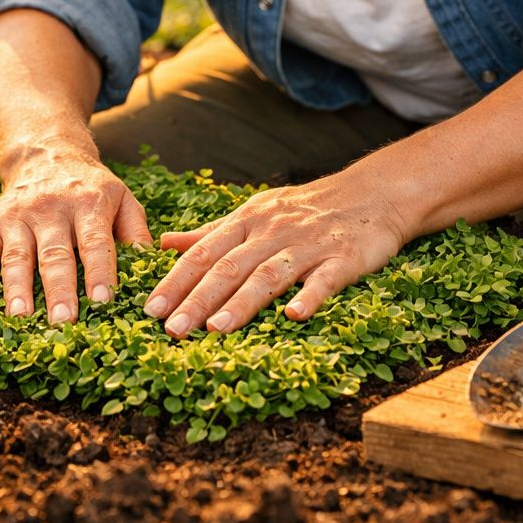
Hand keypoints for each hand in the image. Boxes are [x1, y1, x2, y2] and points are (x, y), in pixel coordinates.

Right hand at [0, 154, 152, 322]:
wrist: (47, 154)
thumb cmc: (91, 188)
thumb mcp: (122, 198)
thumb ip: (136, 231)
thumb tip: (148, 267)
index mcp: (88, 203)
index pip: (95, 242)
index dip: (99, 272)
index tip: (103, 301)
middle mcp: (51, 208)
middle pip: (55, 253)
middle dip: (58, 290)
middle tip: (63, 322)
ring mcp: (18, 214)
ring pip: (17, 254)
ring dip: (17, 287)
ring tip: (20, 317)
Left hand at [144, 175, 409, 337]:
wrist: (371, 193)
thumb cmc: (305, 208)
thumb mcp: (254, 211)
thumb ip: (210, 232)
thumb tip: (163, 244)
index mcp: (247, 221)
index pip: (204, 252)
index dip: (176, 280)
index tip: (150, 309)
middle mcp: (272, 231)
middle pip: (229, 266)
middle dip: (198, 299)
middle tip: (171, 329)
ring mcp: (308, 245)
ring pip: (269, 274)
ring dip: (242, 302)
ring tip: (216, 329)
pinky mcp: (344, 257)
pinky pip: (325, 279)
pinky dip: (309, 296)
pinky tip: (294, 316)